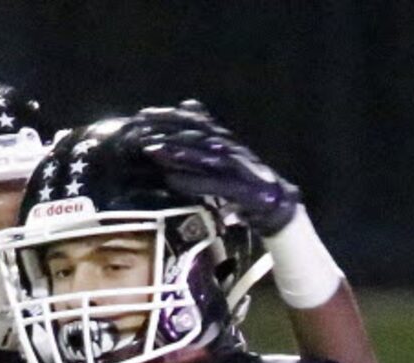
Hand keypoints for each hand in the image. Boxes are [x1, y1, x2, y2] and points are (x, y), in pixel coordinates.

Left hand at [119, 103, 299, 235]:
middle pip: (194, 134)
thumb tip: (187, 106)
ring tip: (152, 151)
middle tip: (140, 130)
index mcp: (222, 138)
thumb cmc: (242, 180)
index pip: (193, 121)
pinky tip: (172, 181)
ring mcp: (233, 167)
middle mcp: (227, 147)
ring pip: (201, 155)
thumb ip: (203, 136)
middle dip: (167, 131)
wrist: (272, 203)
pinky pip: (212, 184)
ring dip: (175, 153)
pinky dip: (192, 182)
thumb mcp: (219, 155)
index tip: (142, 114)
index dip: (169, 116)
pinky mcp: (238, 188)